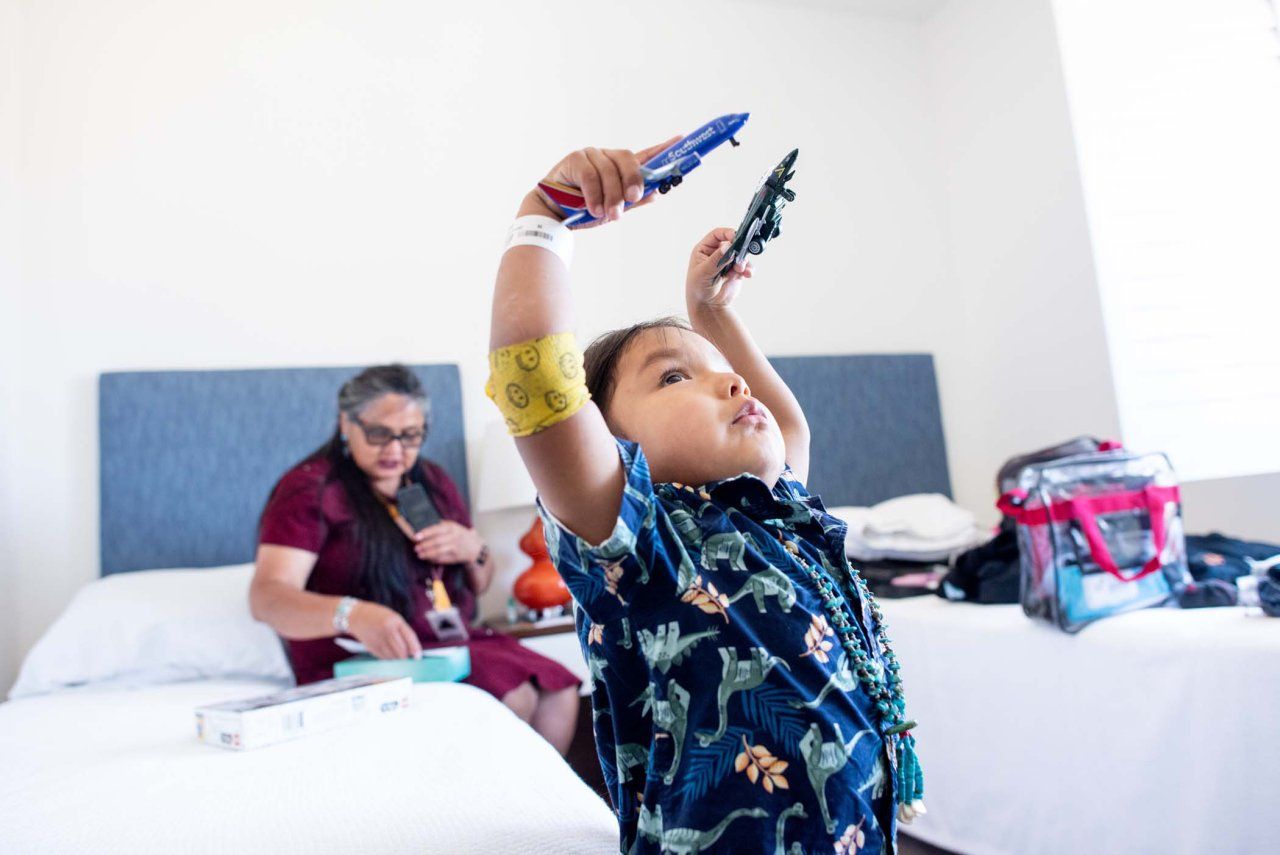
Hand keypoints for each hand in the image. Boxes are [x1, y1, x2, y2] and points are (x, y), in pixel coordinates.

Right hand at [346, 601, 421, 659]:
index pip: (409, 636)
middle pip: (401, 650)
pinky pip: (383, 657)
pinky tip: (390, 656)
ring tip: (399, 657)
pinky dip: (388, 659)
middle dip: (406, 657)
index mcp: (394, 620)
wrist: (356, 616)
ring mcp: (378, 639)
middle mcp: (386, 629)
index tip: (418, 656)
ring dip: (397, 659)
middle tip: (409, 659)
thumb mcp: (392, 617)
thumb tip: (411, 650)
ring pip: (392, 656)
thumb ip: (402, 631)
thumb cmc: (377, 616)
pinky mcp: (371, 647)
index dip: (415, 648)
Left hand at [413, 520, 483, 564]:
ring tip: (420, 554)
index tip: (416, 536)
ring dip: (427, 553)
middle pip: (436, 541)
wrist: (476, 548)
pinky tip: (428, 559)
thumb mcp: (454, 526)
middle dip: (424, 545)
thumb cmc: (462, 535)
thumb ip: (442, 525)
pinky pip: (442, 558)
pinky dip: (434, 559)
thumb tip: (426, 528)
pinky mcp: (456, 556)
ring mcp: (456, 547)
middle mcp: (454, 537)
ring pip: (439, 551)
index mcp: (453, 527)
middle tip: (416, 548)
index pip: (436, 529)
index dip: (425, 533)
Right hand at [536, 136, 680, 225]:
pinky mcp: (574, 159)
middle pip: (628, 159)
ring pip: (608, 171)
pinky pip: (590, 175)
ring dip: (611, 196)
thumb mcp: (613, 208)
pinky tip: (594, 209)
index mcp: (620, 168)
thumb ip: (633, 201)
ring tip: (610, 215)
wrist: (553, 215)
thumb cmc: (583, 209)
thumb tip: (657, 193)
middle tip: (632, 200)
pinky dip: (594, 194)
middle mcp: (607, 157)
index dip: (663, 149)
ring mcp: (591, 155)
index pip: (646, 156)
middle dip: (633, 181)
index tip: (681, 140)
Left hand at [687, 226, 754, 310]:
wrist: (707, 306)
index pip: (717, 234)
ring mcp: (727, 262)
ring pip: (741, 254)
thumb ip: (716, 259)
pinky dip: (748, 269)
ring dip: (743, 261)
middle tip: (740, 256)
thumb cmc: (698, 288)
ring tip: (740, 270)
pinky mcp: (736, 272)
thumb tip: (727, 246)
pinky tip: (747, 274)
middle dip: (738, 249)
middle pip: (732, 243)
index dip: (727, 233)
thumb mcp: (704, 272)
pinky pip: (746, 266)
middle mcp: (717, 253)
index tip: (735, 237)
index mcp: (704, 249)